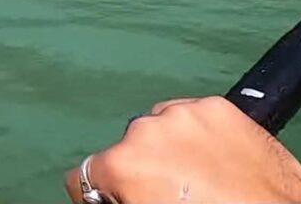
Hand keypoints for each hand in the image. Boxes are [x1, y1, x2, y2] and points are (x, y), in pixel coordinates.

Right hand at [65, 96, 300, 203]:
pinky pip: (192, 115)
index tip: (116, 199)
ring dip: (169, 146)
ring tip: (198, 174)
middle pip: (126, 148)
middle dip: (141, 168)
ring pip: (159, 127)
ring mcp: (183, 114)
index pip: (84, 174)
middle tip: (170, 192)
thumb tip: (115, 193)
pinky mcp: (216, 106)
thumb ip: (122, 195)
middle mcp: (144, 129)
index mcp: (121, 164)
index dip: (100, 192)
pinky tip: (216, 157)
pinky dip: (198, 132)